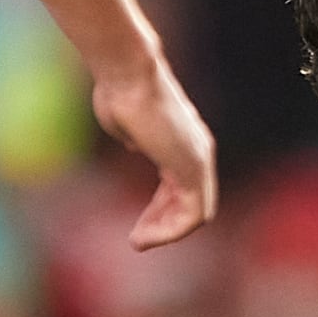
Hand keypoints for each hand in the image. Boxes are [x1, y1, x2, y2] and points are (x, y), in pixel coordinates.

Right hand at [94, 63, 218, 249]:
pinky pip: (193, 213)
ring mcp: (199, 158)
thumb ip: (134, 138)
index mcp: (182, 141)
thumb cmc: (118, 91)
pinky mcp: (194, 166)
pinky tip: (146, 236)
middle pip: (190, 202)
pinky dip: (172, 231)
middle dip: (162, 223)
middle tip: (137, 239)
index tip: (137, 224)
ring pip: (195, 213)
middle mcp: (197, 150)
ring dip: (167, 232)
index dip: (158, 208)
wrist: (127, 74)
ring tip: (139, 242)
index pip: (179, 186)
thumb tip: (135, 145)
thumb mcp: (124, 122)